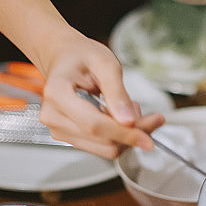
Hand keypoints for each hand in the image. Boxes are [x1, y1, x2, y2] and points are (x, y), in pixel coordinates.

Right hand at [37, 30, 164, 158]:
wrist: (64, 58)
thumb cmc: (82, 56)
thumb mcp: (106, 64)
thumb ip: (117, 92)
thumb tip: (128, 121)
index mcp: (58, 93)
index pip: (94, 125)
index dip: (125, 134)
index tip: (149, 138)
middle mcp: (53, 116)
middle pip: (102, 141)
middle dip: (132, 134)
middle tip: (151, 118)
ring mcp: (58, 129)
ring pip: (104, 148)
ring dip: (126, 136)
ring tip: (129, 110)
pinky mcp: (68, 137)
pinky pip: (100, 147)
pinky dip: (117, 137)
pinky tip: (119, 117)